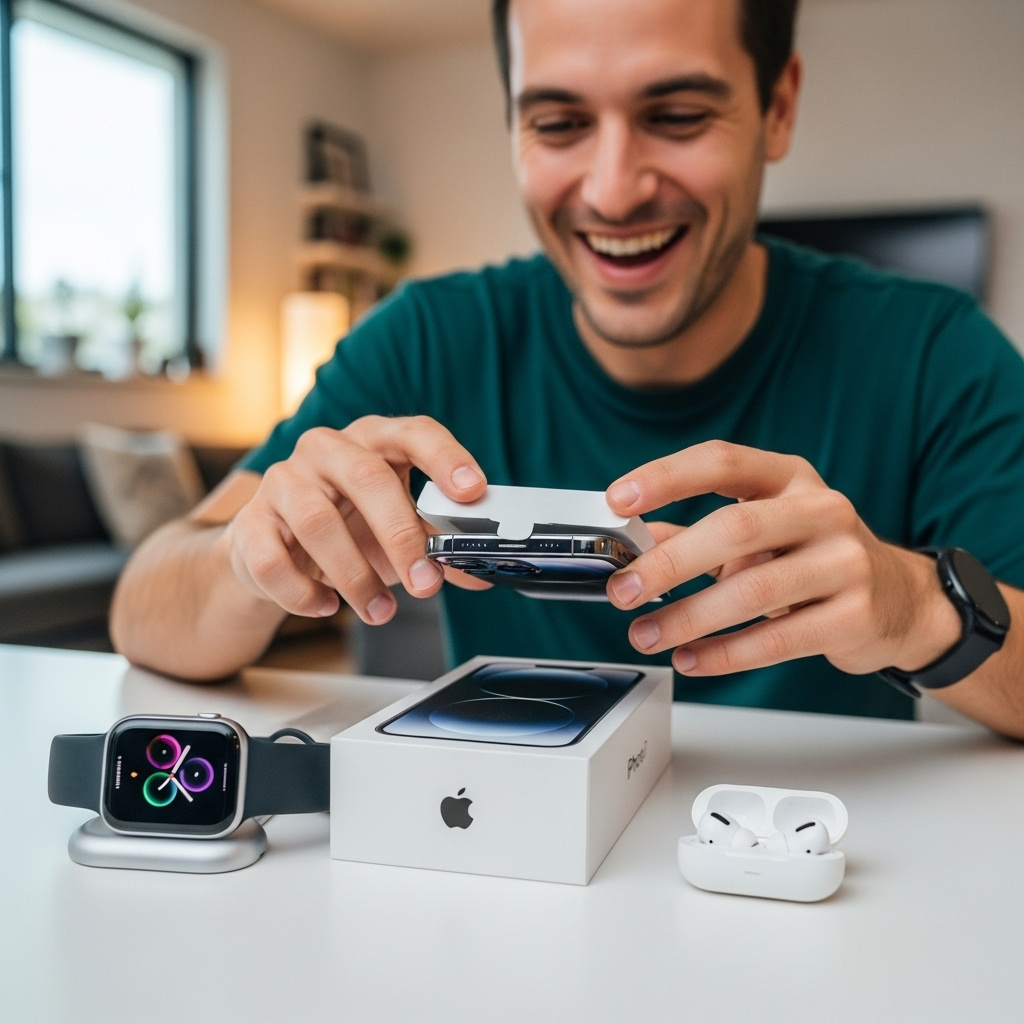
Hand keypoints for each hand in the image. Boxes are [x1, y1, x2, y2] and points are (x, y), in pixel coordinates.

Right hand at [225, 416, 489, 625]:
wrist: (276, 551)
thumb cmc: (350, 529)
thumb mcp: (398, 532)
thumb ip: (438, 549)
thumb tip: (479, 578)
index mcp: (373, 441)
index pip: (414, 432)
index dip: (446, 458)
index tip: (473, 491)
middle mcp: (326, 449)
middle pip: (366, 478)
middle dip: (401, 535)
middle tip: (425, 584)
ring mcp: (283, 481)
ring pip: (318, 523)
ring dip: (356, 577)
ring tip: (381, 611)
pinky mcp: (250, 523)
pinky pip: (274, 561)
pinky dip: (305, 593)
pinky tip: (327, 606)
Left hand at [604, 440, 961, 676]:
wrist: (900, 601)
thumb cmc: (814, 557)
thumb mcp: (761, 531)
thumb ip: (695, 534)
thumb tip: (630, 544)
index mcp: (789, 478)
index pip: (722, 461)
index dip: (666, 477)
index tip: (618, 500)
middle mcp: (821, 510)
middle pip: (734, 528)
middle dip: (668, 563)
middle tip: (624, 590)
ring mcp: (845, 561)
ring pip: (752, 591)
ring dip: (688, 618)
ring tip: (645, 634)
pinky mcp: (854, 616)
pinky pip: (776, 639)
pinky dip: (724, 654)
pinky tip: (690, 659)